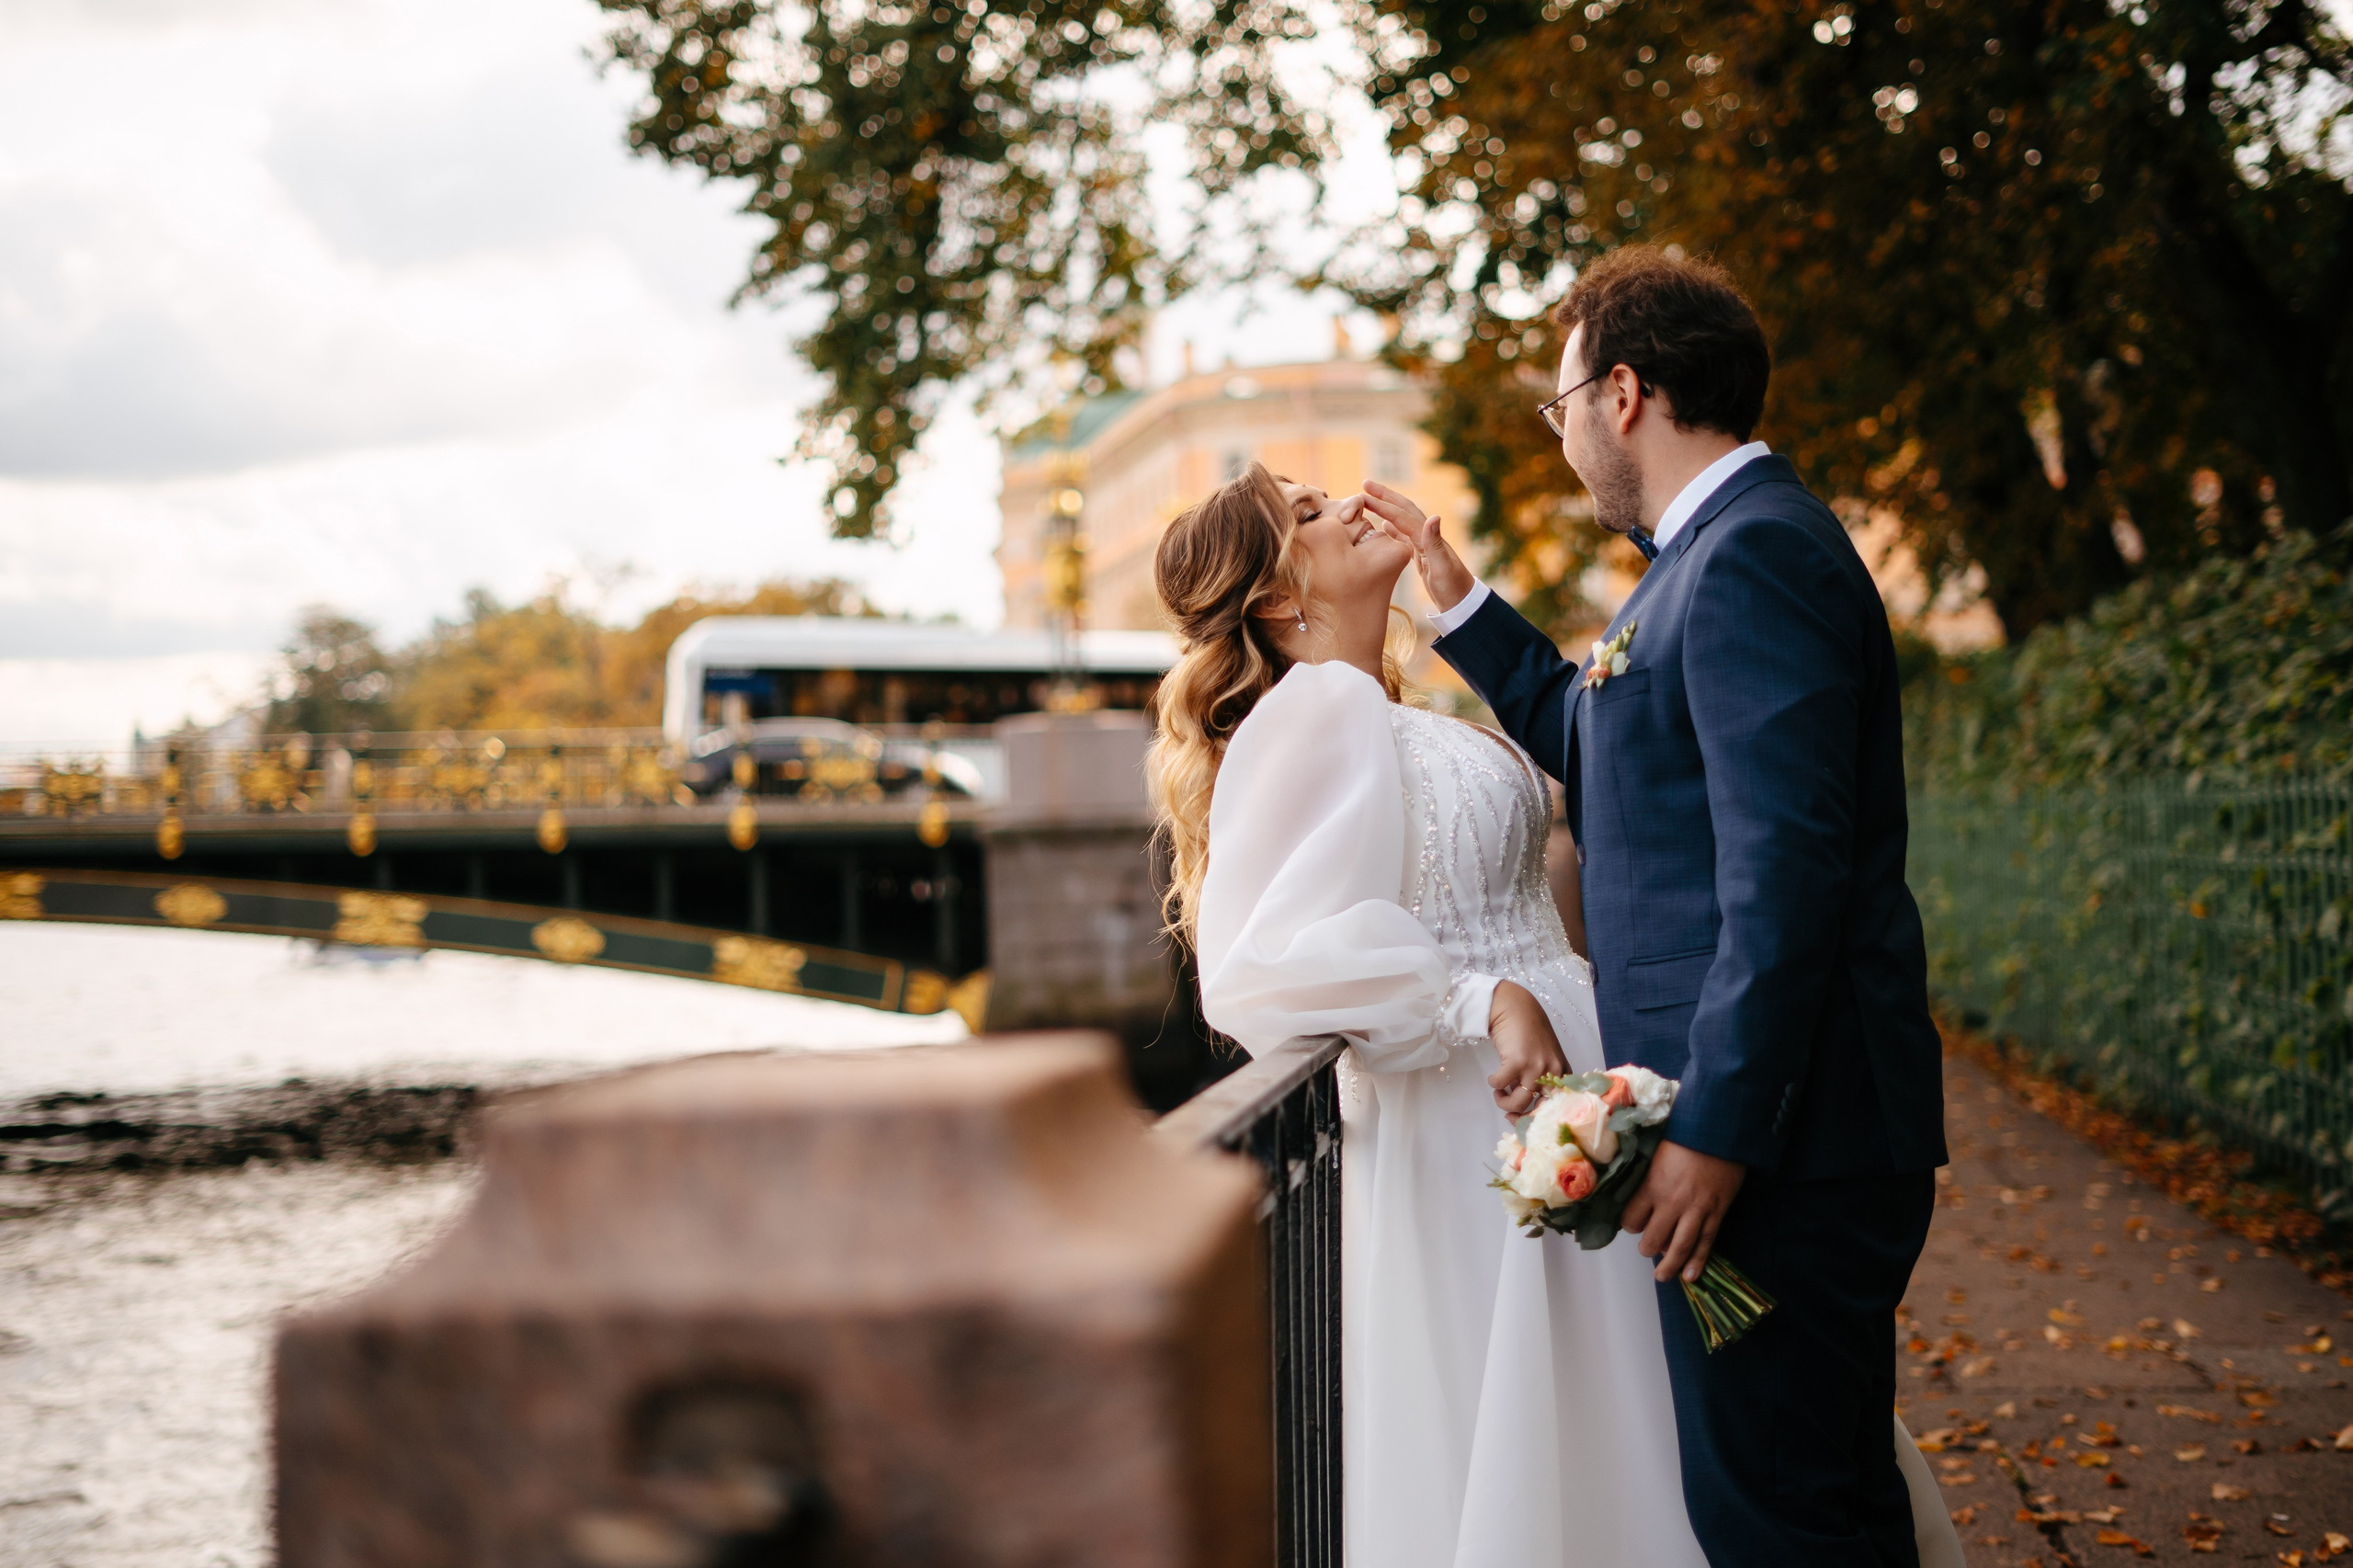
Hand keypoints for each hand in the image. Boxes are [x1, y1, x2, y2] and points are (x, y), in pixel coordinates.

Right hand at [1362, 481, 1475, 611]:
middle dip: (1385, 496)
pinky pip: (1403, 536)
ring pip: (1401, 520)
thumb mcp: (1443, 567)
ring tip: (1370, 499)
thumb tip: (1434, 516)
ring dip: (1386, 508)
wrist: (1463, 603)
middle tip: (1365, 483)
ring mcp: (1423, 545)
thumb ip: (1435, 543)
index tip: (1364, 495)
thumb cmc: (1453, 588)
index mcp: (1427, 538)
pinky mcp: (1421, 555)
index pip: (1402, 516)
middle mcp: (1426, 537)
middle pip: (1403, 510)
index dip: (1383, 505)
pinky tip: (1383, 525)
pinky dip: (1392, 528)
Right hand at [1485, 981, 1567, 1115]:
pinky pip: (1501, 1085)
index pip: (1559, 1105)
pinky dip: (1494, 1085)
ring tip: (1499, 1092)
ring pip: (1519, 1103)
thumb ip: (1538, 1078)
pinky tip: (1494, 1078)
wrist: (1515, 1007)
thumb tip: (1522, 1099)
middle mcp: (1553, 1072)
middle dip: (1522, 1118)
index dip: (1541, 1118)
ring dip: (1504, 1102)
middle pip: (1539, 1110)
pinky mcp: (1517, 1061)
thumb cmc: (1528, 1031)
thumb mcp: (1542, 1056)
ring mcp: (1536, 1067)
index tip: (1526, 1119)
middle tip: (1509, 1116)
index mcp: (1561, 1072)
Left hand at [1621, 1140, 1745, 1284]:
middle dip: (1647, 1248)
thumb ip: (1648, 1177)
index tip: (1634, 1223)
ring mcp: (1695, 1210)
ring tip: (1663, 1277)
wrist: (1720, 1132)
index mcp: (1652, 1186)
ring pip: (1679, 1247)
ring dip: (1670, 1265)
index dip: (1631, 1224)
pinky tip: (1691, 1275)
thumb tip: (1641, 1195)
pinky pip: (1705, 1243)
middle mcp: (1671, 1202)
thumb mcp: (1656, 1154)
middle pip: (1653, 1238)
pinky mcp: (1716, 1213)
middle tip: (1647, 1249)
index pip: (1632, 1219)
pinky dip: (1698, 1261)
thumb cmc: (1685, 1137)